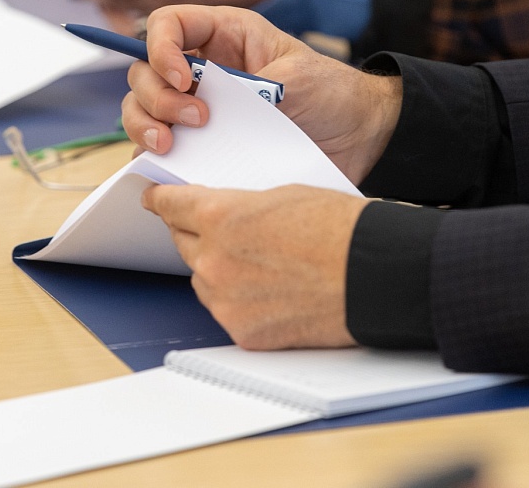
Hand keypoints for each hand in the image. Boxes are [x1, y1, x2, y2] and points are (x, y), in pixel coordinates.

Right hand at [121, 5, 402, 183]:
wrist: (361, 138)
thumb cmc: (334, 94)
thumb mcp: (296, 78)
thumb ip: (251, 88)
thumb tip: (206, 110)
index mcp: (223, 36)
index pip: (166, 25)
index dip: (161, 49)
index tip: (185, 80)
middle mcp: (202, 70)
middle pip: (143, 71)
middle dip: (157, 96)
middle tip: (197, 119)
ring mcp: (197, 109)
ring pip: (140, 110)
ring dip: (145, 126)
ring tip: (171, 147)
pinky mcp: (200, 147)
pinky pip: (158, 152)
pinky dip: (154, 159)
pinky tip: (173, 168)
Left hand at [142, 184, 367, 349]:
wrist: (374, 274)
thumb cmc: (340, 229)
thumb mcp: (283, 196)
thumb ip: (240, 208)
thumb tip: (223, 217)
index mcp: (221, 215)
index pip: (171, 206)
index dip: (161, 200)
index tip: (154, 200)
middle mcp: (214, 259)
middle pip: (183, 243)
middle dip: (197, 234)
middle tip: (218, 232)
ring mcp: (226, 300)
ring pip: (204, 280)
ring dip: (218, 270)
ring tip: (260, 265)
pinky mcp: (244, 332)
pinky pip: (226, 311)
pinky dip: (240, 302)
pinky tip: (270, 293)